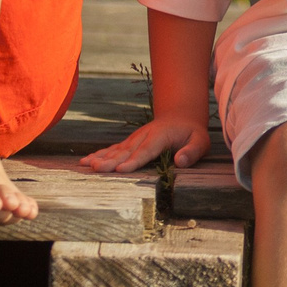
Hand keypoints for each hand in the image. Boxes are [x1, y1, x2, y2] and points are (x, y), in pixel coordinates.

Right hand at [81, 114, 209, 173]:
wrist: (181, 116)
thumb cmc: (192, 133)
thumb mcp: (201, 141)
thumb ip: (192, 151)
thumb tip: (181, 161)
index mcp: (160, 137)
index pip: (145, 151)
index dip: (133, 161)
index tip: (120, 170)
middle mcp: (143, 137)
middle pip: (126, 151)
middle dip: (110, 161)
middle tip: (96, 169)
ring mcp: (135, 139)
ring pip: (116, 149)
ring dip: (101, 157)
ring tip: (85, 164)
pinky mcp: (130, 143)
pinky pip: (113, 149)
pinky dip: (99, 154)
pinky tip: (86, 161)